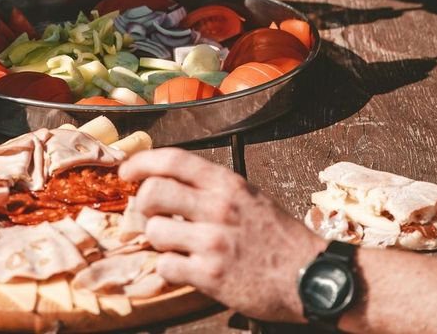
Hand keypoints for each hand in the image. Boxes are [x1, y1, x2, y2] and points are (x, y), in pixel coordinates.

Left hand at [120, 148, 322, 323]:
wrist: (310, 276)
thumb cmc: (279, 237)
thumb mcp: (248, 196)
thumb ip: (212, 188)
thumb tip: (168, 182)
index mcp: (227, 183)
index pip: (173, 159)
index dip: (142, 162)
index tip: (126, 171)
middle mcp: (218, 207)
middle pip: (154, 192)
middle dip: (142, 203)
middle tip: (148, 214)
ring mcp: (213, 242)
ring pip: (155, 231)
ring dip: (158, 239)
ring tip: (175, 244)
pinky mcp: (211, 275)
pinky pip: (167, 266)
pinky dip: (168, 268)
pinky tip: (184, 267)